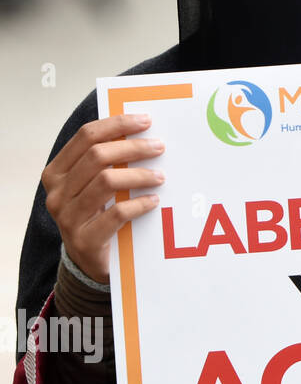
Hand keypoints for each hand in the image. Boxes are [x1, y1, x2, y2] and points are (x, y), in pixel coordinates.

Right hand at [41, 113, 165, 283]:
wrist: (88, 262)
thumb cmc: (98, 214)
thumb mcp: (94, 187)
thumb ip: (106, 163)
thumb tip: (142, 131)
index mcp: (56, 172)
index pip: (85, 136)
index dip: (117, 124)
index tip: (145, 120)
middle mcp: (57, 192)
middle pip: (97, 156)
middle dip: (133, 147)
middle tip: (159, 146)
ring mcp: (67, 217)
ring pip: (106, 181)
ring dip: (139, 175)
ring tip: (160, 176)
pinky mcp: (84, 240)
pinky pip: (116, 213)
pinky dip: (139, 204)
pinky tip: (154, 201)